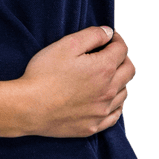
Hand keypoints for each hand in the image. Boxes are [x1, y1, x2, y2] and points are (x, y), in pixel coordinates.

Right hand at [16, 26, 134, 137]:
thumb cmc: (44, 74)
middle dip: (122, 58)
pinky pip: (116, 114)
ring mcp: (102, 111)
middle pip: (129, 70)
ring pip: (124, 93)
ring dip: (120, 81)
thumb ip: (92, 35)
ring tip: (107, 76)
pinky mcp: (93, 126)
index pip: (122, 49)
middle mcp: (109, 91)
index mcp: (104, 68)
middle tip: (109, 54)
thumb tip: (109, 32)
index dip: (116, 39)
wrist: (28, 108)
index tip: (108, 37)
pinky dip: (116, 104)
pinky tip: (107, 99)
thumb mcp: (66, 45)